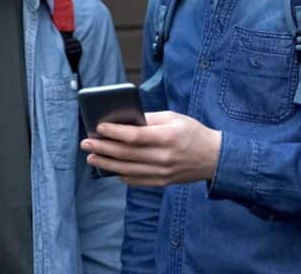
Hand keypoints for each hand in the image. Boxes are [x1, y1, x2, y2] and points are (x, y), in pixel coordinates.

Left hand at [80, 111, 221, 186]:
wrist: (214, 158)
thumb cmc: (192, 132)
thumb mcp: (173, 118)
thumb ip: (149, 119)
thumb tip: (123, 119)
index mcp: (167, 137)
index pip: (134, 136)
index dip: (114, 132)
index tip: (99, 127)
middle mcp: (164, 157)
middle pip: (126, 154)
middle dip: (103, 148)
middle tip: (86, 143)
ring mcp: (162, 172)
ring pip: (127, 170)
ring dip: (106, 164)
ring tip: (91, 158)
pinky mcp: (162, 182)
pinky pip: (136, 180)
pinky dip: (120, 175)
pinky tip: (109, 169)